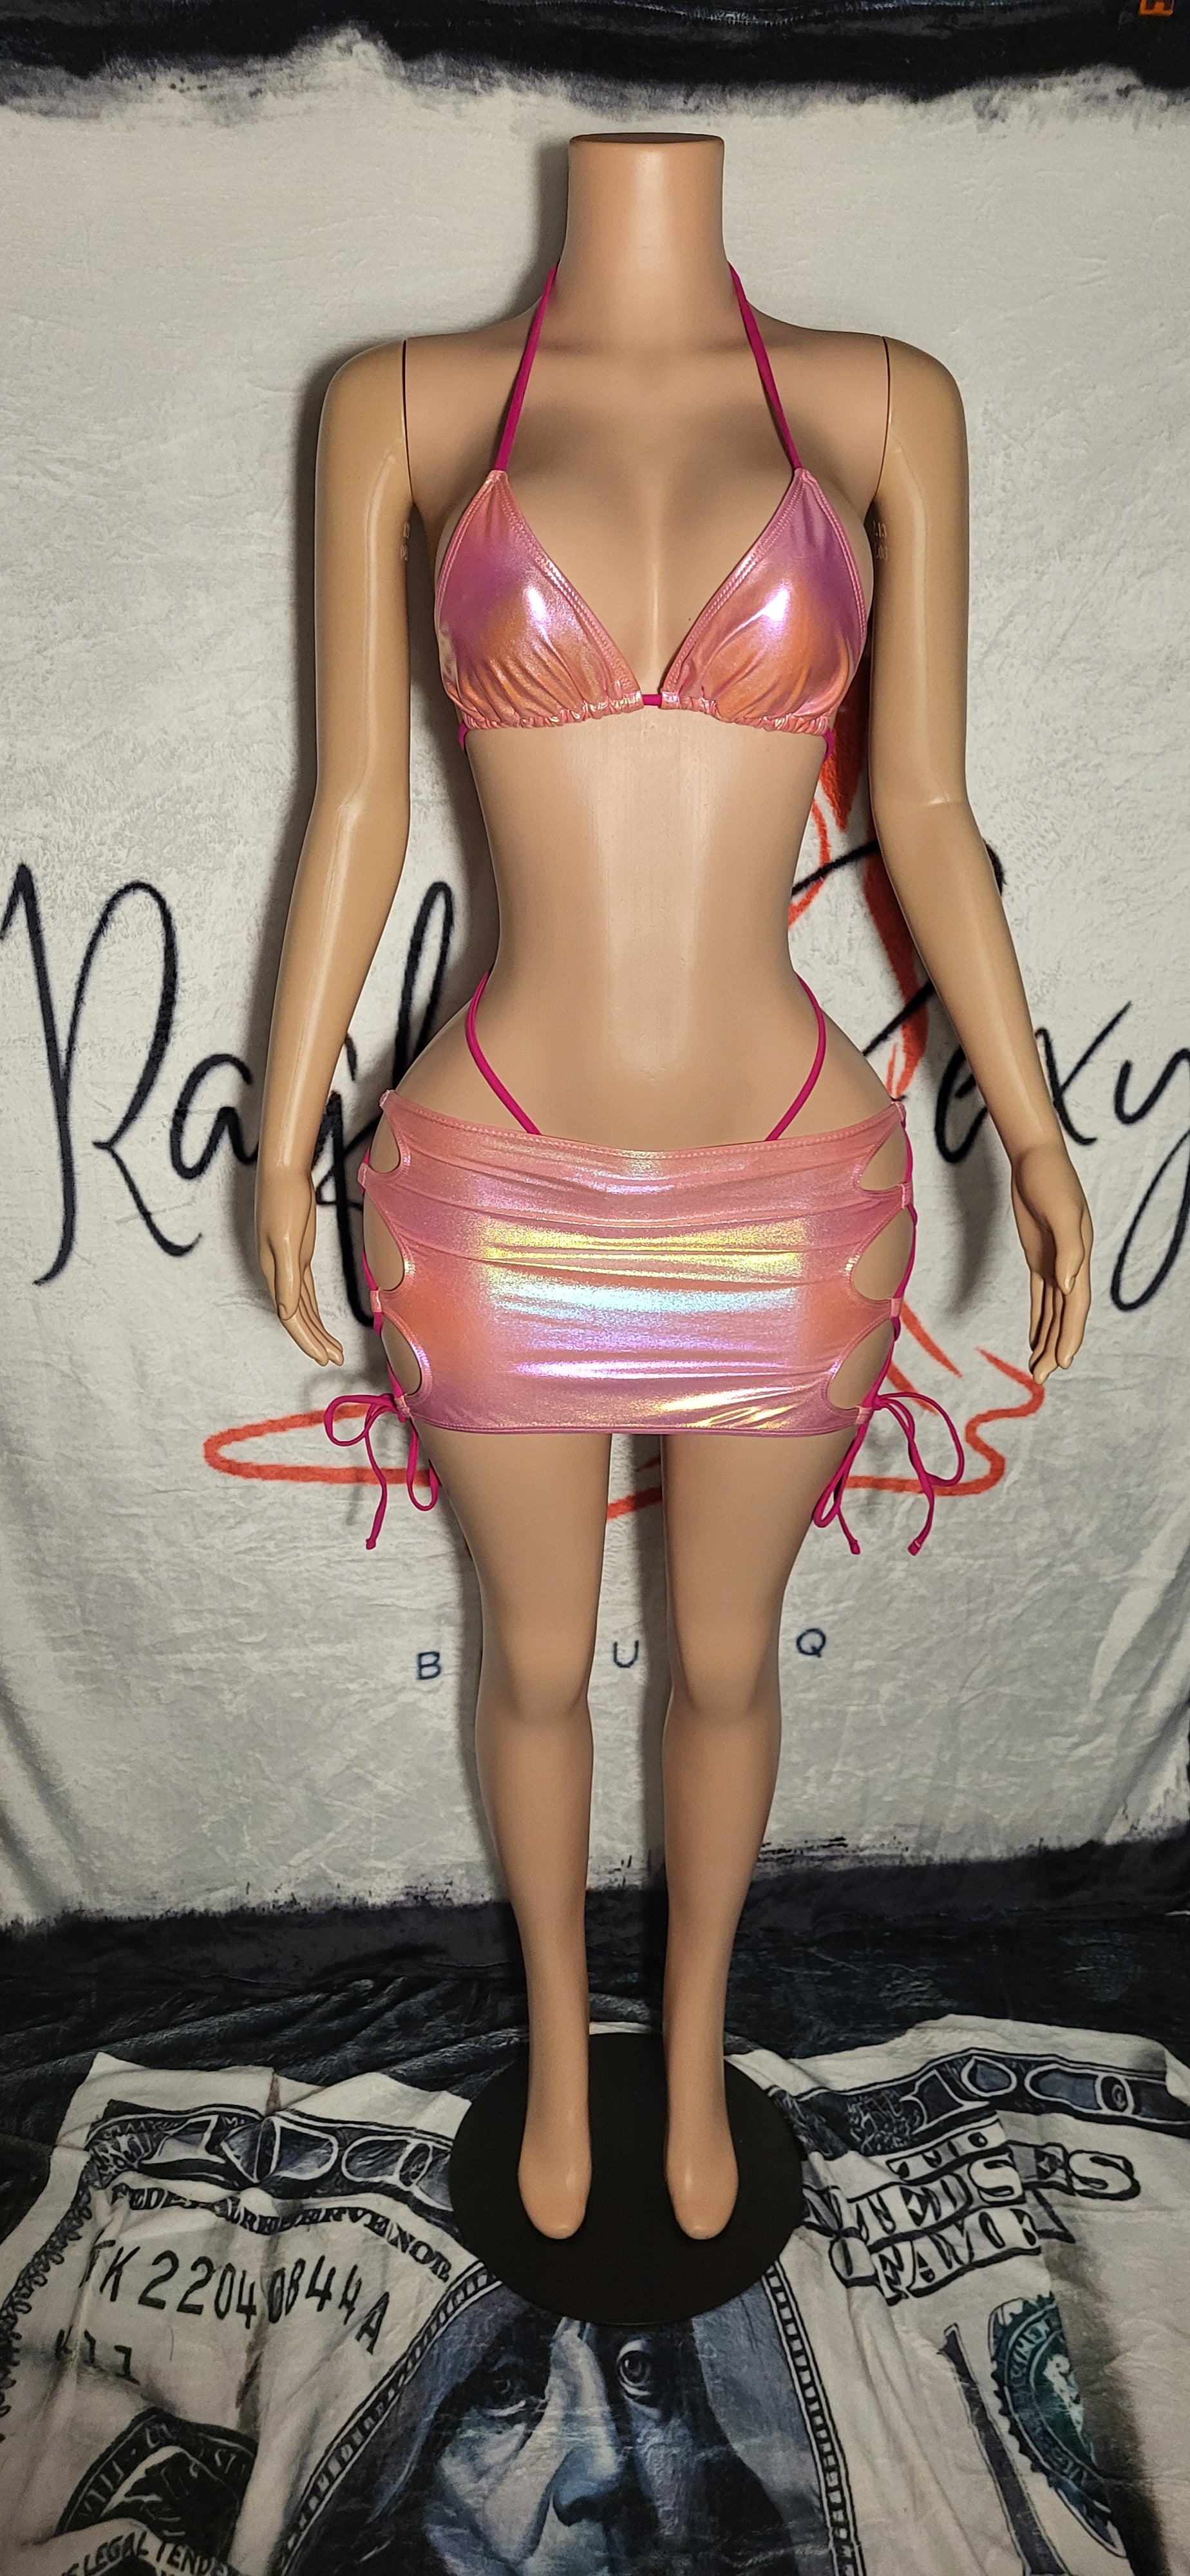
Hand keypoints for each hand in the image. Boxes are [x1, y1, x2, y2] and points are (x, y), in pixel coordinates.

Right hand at [256, 1164, 343, 1367]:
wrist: (283, 1171)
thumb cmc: (284, 1201)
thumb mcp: (287, 1242)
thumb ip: (286, 1278)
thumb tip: (286, 1313)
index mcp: (275, 1272)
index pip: (291, 1317)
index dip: (307, 1340)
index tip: (324, 1358)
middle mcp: (280, 1273)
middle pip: (297, 1317)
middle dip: (315, 1340)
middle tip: (335, 1359)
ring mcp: (289, 1264)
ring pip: (302, 1307)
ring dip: (317, 1329)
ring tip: (333, 1350)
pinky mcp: (298, 1254)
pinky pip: (305, 1291)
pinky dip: (313, 1309)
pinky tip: (322, 1322)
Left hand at [1010, 1138, 1091, 1383]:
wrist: (1036, 1158)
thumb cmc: (1050, 1180)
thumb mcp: (1061, 1212)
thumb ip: (1067, 1249)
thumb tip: (1066, 1286)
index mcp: (1079, 1256)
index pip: (1075, 1304)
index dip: (1070, 1333)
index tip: (1062, 1361)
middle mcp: (1070, 1264)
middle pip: (1064, 1314)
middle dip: (1055, 1345)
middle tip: (1041, 1376)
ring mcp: (1055, 1262)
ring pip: (1051, 1310)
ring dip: (1046, 1338)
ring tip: (1036, 1368)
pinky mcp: (1039, 1257)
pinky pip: (1039, 1296)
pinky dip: (1038, 1319)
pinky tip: (1034, 1338)